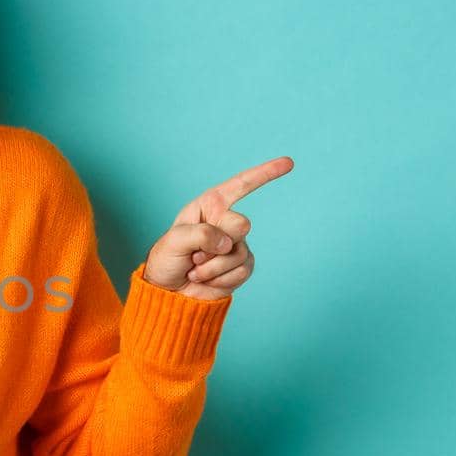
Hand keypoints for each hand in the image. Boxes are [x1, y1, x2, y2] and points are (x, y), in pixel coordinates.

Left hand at [143, 156, 293, 299]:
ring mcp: (236, 244)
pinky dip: (220, 279)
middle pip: (241, 224)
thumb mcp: (174, 241)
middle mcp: (225, 222)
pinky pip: (241, 271)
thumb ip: (201, 234)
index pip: (241, 185)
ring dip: (212, 267)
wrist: (170, 292)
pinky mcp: (241, 266)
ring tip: (195, 268)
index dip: (265, 173)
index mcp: (209, 206)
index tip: (289, 162)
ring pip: (239, 253)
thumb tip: (228, 243)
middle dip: (215, 243)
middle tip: (194, 254)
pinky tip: (206, 280)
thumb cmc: (167, 260)